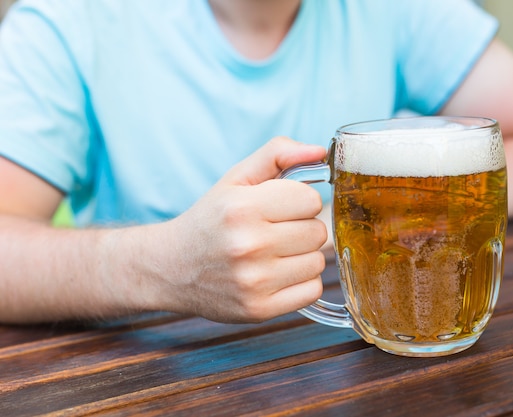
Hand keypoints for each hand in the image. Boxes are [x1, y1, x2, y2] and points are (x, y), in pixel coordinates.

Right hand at [146, 137, 328, 322]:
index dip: (299, 201)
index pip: (311, 200)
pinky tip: (277, 275)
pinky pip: (312, 291)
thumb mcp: (237, 178)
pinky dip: (301, 282)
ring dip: (302, 256)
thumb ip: (278, 154)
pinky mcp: (259, 310)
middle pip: (317, 232)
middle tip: (276, 231)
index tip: (281, 207)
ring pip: (317, 262)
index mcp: (242, 208)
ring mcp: (254, 282)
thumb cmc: (211, 219)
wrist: (170, 268)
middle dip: (301, 228)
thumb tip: (319, 151)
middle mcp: (248, 245)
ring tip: (274, 254)